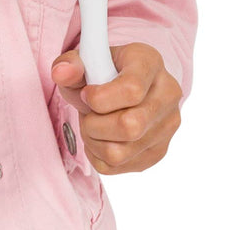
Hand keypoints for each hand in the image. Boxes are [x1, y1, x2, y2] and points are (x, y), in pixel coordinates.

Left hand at [50, 42, 180, 173]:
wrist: (123, 90)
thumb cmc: (102, 73)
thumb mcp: (83, 62)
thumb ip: (70, 65)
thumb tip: (62, 73)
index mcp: (151, 64)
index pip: (132, 90)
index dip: (99, 98)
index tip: (87, 94)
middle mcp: (168, 94)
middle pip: (130, 126)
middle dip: (95, 124)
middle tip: (88, 113)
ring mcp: (167, 126)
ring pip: (119, 153)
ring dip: (94, 141)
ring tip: (94, 125)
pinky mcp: (158, 151)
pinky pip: (117, 167)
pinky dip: (98, 155)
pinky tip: (102, 137)